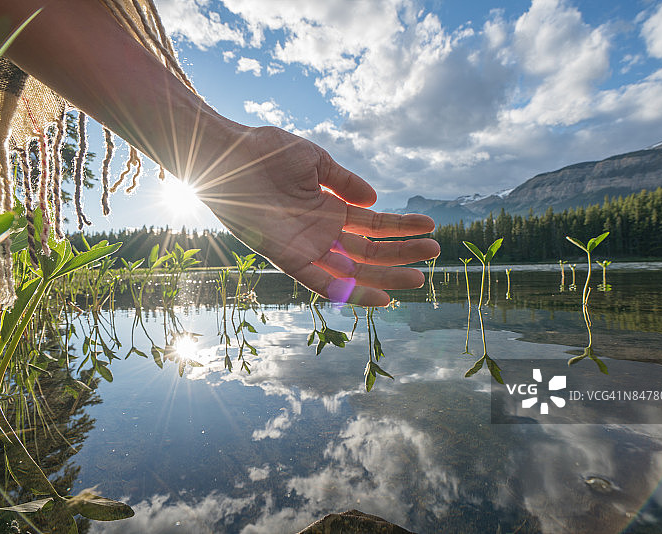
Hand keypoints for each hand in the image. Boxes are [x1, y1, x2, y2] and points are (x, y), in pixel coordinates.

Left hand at [198, 126, 439, 306]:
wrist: (227, 156)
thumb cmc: (266, 152)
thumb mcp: (315, 161)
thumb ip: (345, 182)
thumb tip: (375, 199)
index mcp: (329, 209)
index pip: (373, 224)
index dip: (402, 227)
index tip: (431, 227)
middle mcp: (321, 233)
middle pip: (369, 251)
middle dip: (402, 254)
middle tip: (434, 255)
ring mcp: (306, 248)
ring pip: (353, 270)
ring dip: (387, 276)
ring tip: (420, 278)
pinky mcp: (288, 259)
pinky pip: (323, 283)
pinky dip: (351, 292)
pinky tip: (382, 297)